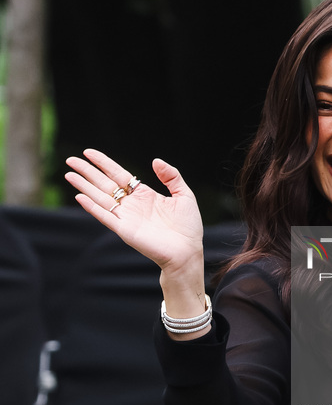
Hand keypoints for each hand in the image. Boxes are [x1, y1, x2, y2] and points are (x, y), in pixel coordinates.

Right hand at [65, 149, 203, 276]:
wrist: (187, 252)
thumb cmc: (188, 227)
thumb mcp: (184, 195)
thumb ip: (171, 176)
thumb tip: (155, 160)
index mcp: (144, 195)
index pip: (118, 175)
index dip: (104, 163)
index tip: (89, 152)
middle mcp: (131, 205)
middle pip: (104, 184)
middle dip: (87, 172)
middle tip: (70, 160)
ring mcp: (126, 218)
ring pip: (100, 198)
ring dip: (84, 186)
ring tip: (69, 175)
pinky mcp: (124, 230)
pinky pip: (105, 217)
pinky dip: (92, 207)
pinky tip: (80, 197)